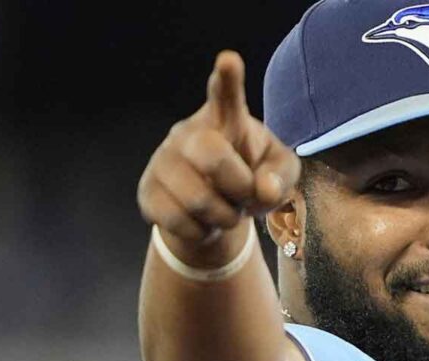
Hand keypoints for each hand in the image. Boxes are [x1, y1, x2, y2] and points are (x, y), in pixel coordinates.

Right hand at [137, 50, 300, 243]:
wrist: (213, 211)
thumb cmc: (252, 179)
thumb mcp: (280, 176)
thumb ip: (281, 177)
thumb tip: (263, 188)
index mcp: (226, 119)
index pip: (226, 94)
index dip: (227, 78)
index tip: (229, 60)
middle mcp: (189, 132)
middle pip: (213, 157)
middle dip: (238, 186)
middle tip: (245, 195)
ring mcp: (163, 161)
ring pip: (198, 199)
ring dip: (225, 217)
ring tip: (226, 210)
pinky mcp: (147, 191)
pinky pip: (179, 221)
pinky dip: (202, 232)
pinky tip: (202, 222)